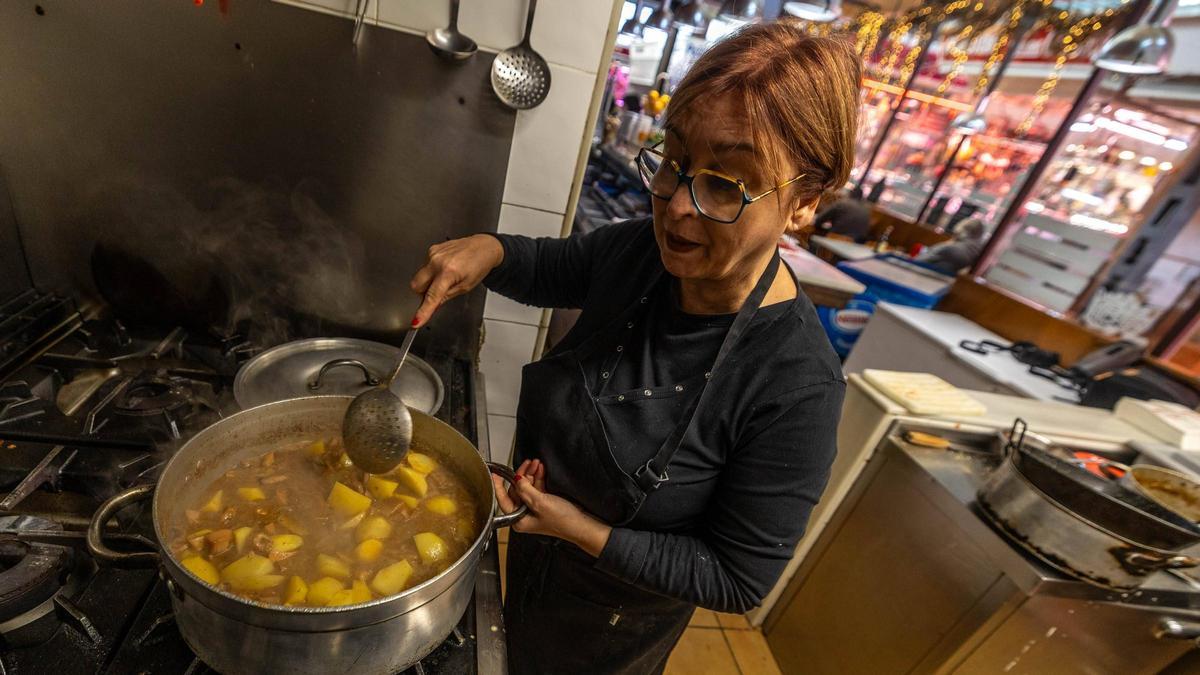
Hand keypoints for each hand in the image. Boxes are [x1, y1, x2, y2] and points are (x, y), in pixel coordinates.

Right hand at [409, 235, 504, 326]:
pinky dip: (432, 272)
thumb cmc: (479, 265)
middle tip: (437, 294)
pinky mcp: (432, 249)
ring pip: (420, 276)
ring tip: (446, 278)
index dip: (423, 311)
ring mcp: (433, 254)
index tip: (416, 321)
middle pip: (416, 285)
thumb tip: (432, 306)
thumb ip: (446, 297)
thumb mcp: (466, 287)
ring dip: (428, 282)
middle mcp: (438, 261)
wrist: (483, 247)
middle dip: (423, 294)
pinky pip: (425, 266)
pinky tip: (445, 269)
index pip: (431, 296)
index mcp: (449, 272)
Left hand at [492, 459, 612, 557]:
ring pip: (527, 487)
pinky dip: (538, 478)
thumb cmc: (563, 521)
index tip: (495, 474)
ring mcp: (534, 509)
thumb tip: (516, 479)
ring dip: (532, 474)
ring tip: (536, 464)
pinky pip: (537, 488)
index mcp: (519, 520)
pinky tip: (541, 469)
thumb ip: (525, 489)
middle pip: (517, 490)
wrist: (581, 524)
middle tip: (527, 464)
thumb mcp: (540, 503)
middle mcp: (525, 515)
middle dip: (522, 476)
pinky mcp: (544, 504)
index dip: (499, 485)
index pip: (504, 500)